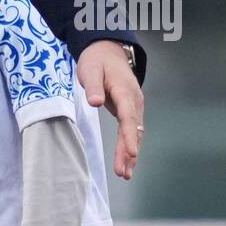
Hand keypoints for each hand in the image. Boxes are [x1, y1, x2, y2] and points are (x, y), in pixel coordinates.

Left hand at [77, 40, 143, 179]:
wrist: (107, 51)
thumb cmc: (97, 60)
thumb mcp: (90, 69)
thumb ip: (93, 86)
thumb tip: (95, 102)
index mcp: (124, 90)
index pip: (129, 116)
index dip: (129, 136)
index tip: (131, 153)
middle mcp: (134, 100)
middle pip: (133, 129)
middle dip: (129, 151)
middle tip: (123, 172)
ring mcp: (134, 106)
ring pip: (135, 133)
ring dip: (131, 153)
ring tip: (125, 174)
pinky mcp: (130, 110)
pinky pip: (131, 131)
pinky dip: (130, 146)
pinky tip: (127, 162)